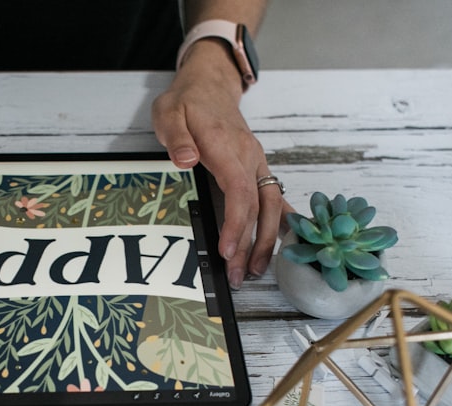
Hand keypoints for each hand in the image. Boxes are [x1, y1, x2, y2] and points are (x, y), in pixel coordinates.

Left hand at [152, 40, 288, 288]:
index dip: (237, 223)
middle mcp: (248, 155)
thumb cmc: (187, 103)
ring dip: (267, 238)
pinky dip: (280, 219)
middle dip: (251, 243)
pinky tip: (282, 242)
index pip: (238, 191)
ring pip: (270, 204)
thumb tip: (186, 160)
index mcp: (226, 146)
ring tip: (255, 269)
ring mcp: (256, 161)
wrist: (209, 85)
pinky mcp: (257, 166)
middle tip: (238, 275)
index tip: (228, 250)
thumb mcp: (169, 114)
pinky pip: (274, 194)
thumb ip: (177, 138)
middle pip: (256, 205)